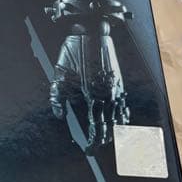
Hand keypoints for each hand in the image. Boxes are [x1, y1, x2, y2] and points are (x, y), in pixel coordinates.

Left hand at [49, 31, 128, 149]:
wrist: (91, 31)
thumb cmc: (74, 52)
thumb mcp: (59, 74)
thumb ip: (57, 97)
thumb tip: (59, 114)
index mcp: (93, 96)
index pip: (96, 127)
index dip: (94, 141)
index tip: (89, 150)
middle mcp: (108, 95)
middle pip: (110, 126)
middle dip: (105, 140)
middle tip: (97, 148)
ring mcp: (116, 89)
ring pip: (120, 118)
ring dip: (116, 131)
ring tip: (111, 140)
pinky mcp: (120, 81)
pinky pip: (124, 104)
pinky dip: (124, 116)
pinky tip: (122, 120)